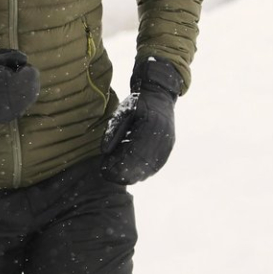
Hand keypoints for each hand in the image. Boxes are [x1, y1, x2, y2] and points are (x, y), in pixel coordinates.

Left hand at [101, 55, 184, 183]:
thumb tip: (104, 151)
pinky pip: (157, 165)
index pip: (132, 150)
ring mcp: (168, 143)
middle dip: (123, 172)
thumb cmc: (136, 104)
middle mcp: (163, 135)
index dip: (118, 163)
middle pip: (142, 162)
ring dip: (133, 175)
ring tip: (116, 177)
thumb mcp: (122, 112)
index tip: (104, 169)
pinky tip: (130, 176)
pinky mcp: (169, 147)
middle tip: (107, 175)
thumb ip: (114, 130)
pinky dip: (143, 173)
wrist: (159, 96)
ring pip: (150, 167)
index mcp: (150, 123)